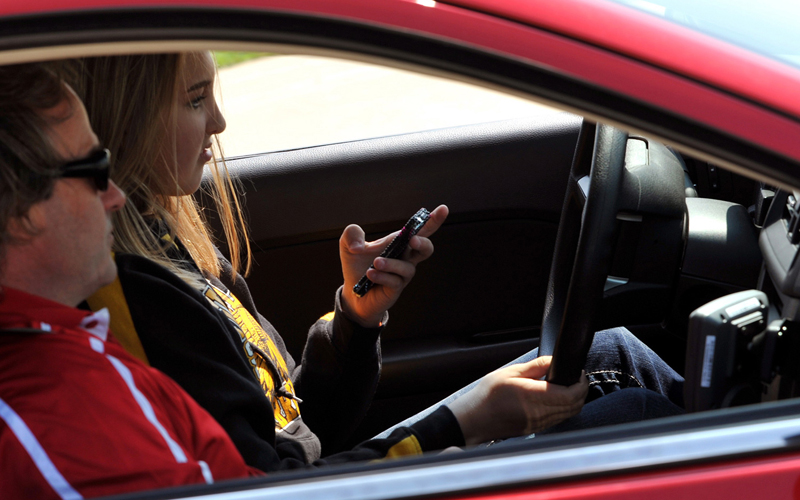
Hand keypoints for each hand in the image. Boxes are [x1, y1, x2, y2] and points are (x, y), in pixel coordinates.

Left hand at [339, 205, 448, 326]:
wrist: (353, 294)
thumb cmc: (357, 267)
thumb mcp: (349, 247)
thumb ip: (351, 235)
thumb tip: (357, 243)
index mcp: (399, 243)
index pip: (419, 230)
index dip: (433, 220)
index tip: (444, 209)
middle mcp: (405, 258)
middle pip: (426, 249)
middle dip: (423, 243)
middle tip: (413, 240)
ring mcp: (402, 275)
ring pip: (408, 268)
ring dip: (392, 263)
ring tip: (375, 263)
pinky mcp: (395, 289)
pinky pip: (394, 282)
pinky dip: (382, 276)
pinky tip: (370, 274)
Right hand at [448, 356, 587, 445]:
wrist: (475, 418)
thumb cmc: (488, 395)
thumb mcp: (511, 372)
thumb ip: (536, 366)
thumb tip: (553, 360)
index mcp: (534, 396)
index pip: (571, 394)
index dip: (581, 383)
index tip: (578, 373)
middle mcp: (540, 414)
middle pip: (575, 406)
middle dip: (581, 391)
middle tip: (576, 378)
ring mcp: (539, 424)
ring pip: (569, 414)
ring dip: (574, 401)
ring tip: (568, 386)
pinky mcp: (536, 429)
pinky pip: (559, 419)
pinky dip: (565, 409)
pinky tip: (557, 398)